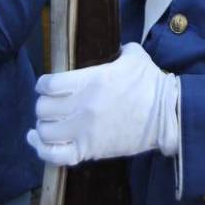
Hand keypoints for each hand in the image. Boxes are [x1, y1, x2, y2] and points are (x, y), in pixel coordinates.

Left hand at [27, 42, 178, 165]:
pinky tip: (38, 141)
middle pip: (43, 108)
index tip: (45, 85)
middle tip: (50, 104)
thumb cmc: (150, 83)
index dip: (43, 84)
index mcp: (90, 81)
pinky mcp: (89, 150)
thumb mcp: (134, 56)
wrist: (166, 115)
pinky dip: (42, 150)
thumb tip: (113, 49)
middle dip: (43, 105)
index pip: (49, 84)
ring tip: (48, 122)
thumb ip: (118, 50)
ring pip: (45, 131)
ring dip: (43, 126)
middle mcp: (82, 106)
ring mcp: (84, 131)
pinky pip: (55, 155)